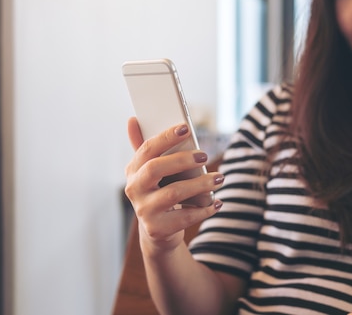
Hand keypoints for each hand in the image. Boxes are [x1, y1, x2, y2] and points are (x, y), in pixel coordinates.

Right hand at [124, 117, 222, 252]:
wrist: (159, 231)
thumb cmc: (159, 191)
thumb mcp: (152, 171)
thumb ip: (146, 147)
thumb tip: (132, 120)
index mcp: (133, 170)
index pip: (147, 149)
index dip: (165, 137)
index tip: (186, 127)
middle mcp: (134, 189)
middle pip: (155, 169)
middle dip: (182, 160)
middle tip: (204, 155)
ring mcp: (144, 210)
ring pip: (173, 194)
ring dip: (200, 185)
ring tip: (219, 178)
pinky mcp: (157, 229)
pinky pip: (184, 218)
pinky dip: (204, 210)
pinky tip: (216, 203)